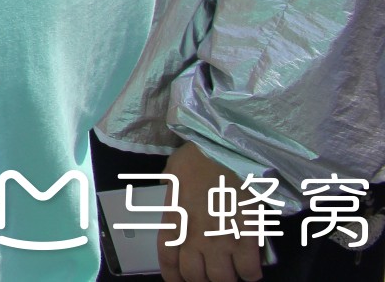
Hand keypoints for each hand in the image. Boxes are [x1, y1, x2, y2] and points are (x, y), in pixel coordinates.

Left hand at [160, 140, 266, 281]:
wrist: (227, 151)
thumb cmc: (198, 158)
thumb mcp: (172, 173)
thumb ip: (170, 191)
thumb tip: (171, 193)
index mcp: (174, 221)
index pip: (168, 260)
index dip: (175, 277)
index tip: (182, 281)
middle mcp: (194, 236)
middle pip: (196, 277)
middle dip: (204, 280)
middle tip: (213, 273)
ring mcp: (221, 239)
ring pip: (223, 279)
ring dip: (228, 278)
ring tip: (233, 270)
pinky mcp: (246, 237)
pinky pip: (249, 271)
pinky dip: (251, 274)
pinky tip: (251, 268)